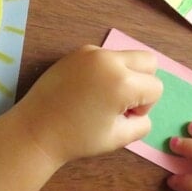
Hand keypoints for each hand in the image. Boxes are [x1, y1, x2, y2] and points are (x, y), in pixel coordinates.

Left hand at [6, 45, 162, 166]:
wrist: (35, 130)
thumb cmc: (77, 138)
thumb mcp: (119, 138)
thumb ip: (142, 124)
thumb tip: (141, 111)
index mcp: (122, 82)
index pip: (155, 86)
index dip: (145, 106)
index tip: (123, 117)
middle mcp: (109, 60)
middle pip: (148, 61)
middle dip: (142, 82)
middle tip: (120, 103)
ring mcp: (91, 52)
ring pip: (125, 56)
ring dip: (123, 74)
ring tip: (101, 97)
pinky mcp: (76, 52)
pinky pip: (104, 56)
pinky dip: (105, 70)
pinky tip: (86, 90)